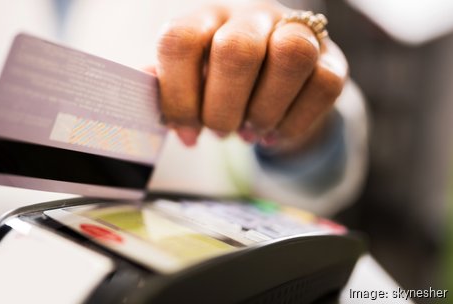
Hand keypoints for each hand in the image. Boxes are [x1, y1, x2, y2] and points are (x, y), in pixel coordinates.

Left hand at [155, 2, 347, 149]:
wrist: (271, 73)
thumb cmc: (219, 80)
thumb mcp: (187, 80)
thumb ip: (163, 87)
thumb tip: (135, 102)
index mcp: (205, 18)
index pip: (180, 41)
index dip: (178, 94)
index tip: (184, 130)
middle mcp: (250, 16)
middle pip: (236, 49)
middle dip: (223, 108)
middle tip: (219, 132)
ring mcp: (295, 31)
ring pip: (291, 55)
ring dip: (264, 109)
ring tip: (249, 133)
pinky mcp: (331, 57)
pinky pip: (326, 84)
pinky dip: (296, 121)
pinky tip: (275, 133)